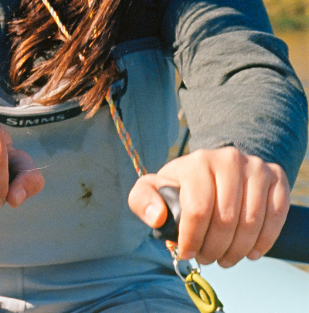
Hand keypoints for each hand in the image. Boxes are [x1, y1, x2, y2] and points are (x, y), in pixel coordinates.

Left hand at [128, 147, 289, 266]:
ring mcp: (256, 167)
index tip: (187, 253)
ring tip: (225, 259)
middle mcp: (229, 160)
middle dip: (214, 248)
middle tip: (208, 259)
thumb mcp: (155, 186)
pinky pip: (276, 217)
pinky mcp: (276, 177)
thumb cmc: (183, 184)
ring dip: (238, 250)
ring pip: (252, 222)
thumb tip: (157, 218)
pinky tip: (250, 253)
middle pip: (226, 219)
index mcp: (197, 162)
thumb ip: (142, 200)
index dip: (192, 238)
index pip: (198, 209)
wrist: (218, 167)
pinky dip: (264, 241)